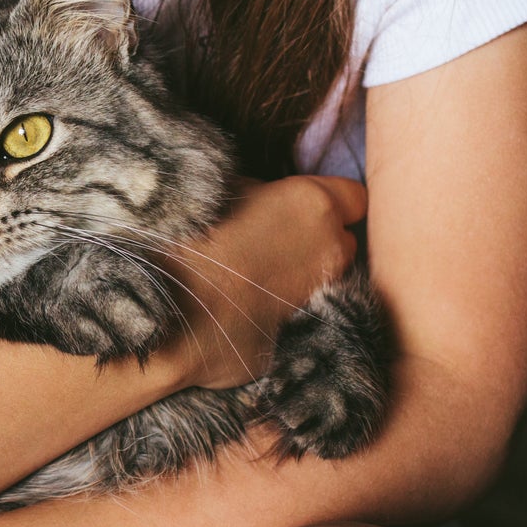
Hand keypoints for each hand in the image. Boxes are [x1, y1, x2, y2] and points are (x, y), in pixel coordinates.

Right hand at [160, 176, 366, 390]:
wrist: (170, 311)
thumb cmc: (189, 241)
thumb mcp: (224, 191)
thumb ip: (263, 193)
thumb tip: (268, 198)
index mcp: (316, 204)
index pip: (355, 197)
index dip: (331, 201)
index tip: (304, 206)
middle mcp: (332, 249)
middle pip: (344, 239)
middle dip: (319, 239)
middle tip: (276, 240)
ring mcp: (323, 295)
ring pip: (326, 278)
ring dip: (303, 275)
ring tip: (258, 276)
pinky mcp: (303, 335)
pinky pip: (302, 313)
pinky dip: (285, 309)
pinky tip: (251, 307)